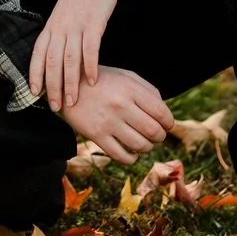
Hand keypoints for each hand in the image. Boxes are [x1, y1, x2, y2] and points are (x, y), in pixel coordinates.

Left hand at [29, 0, 131, 109]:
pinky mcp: (94, 22)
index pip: (37, 54)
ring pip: (69, 59)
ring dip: (70, 82)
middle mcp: (60, 27)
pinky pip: (90, 48)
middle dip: (53, 87)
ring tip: (73, 101)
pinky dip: (91, 65)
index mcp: (51, 26)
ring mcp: (76, 25)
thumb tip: (57, 58)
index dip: (35, 74)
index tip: (35, 94)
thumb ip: (60, 34)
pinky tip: (93, 80)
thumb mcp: (64, 14)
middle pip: (52, 62)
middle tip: (57, 107)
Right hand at [59, 66, 174, 164]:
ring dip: (148, 148)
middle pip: (153, 131)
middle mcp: (121, 105)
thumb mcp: (126, 76)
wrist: (67, 85)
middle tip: (158, 135)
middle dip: (160, 136)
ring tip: (145, 144)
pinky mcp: (96, 136)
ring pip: (139, 145)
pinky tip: (132, 153)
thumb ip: (148, 90)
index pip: (161, 112)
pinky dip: (131, 159)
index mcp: (130, 88)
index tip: (167, 125)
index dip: (169, 122)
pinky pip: (120, 156)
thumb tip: (165, 112)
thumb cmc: (102, 80)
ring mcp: (108, 122)